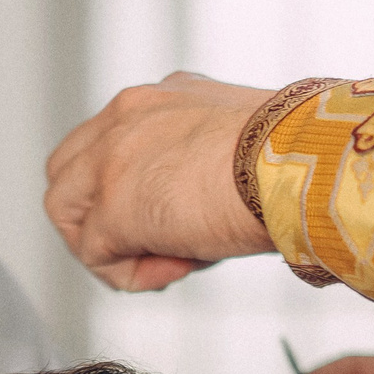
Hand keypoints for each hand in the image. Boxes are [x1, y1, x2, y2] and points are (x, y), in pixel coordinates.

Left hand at [45, 73, 276, 291]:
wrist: (306, 162)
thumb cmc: (299, 159)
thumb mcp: (244, 145)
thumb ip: (211, 162)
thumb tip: (215, 206)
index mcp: (161, 98)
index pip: (111, 141)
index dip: (127, 187)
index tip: (174, 215)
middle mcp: (126, 115)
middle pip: (69, 171)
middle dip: (98, 216)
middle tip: (151, 247)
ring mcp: (111, 160)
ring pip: (66, 210)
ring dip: (109, 248)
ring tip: (166, 263)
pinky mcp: (112, 208)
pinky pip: (95, 254)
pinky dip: (129, 275)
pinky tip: (177, 270)